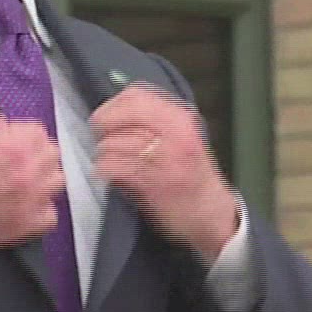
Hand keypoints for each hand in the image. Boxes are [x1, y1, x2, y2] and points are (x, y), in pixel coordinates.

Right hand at [0, 115, 62, 255]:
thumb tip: (1, 128)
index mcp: (10, 150)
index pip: (37, 131)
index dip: (20, 131)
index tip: (5, 136)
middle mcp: (27, 175)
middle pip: (52, 154)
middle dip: (34, 150)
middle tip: (14, 156)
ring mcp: (29, 204)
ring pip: (57, 182)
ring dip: (42, 176)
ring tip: (23, 179)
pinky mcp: (24, 229)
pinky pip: (50, 215)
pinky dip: (41, 208)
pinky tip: (25, 204)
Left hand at [91, 85, 238, 260]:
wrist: (212, 215)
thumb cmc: (191, 175)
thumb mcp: (181, 137)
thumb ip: (152, 120)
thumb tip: (112, 109)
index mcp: (181, 120)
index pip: (137, 95)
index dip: (112, 104)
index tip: (105, 115)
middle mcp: (177, 136)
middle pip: (126, 113)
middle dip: (104, 122)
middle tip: (99, 134)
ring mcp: (166, 160)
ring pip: (115, 142)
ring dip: (103, 152)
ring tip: (108, 159)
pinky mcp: (154, 185)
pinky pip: (114, 168)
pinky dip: (104, 170)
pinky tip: (108, 173)